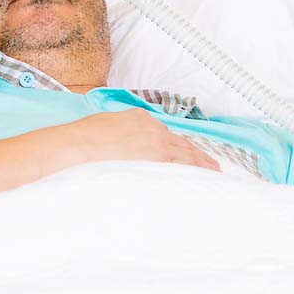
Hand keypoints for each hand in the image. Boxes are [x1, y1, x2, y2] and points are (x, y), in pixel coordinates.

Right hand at [63, 109, 220, 171]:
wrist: (79, 145)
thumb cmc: (83, 140)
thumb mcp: (103, 128)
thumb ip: (119, 135)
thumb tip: (120, 148)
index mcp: (138, 118)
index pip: (165, 133)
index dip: (179, 144)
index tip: (187, 151)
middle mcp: (152, 126)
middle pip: (180, 142)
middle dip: (196, 153)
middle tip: (211, 163)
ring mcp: (156, 141)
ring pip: (186, 152)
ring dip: (201, 162)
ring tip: (214, 171)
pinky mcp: (157, 156)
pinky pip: (182, 164)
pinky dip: (196, 169)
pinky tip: (205, 176)